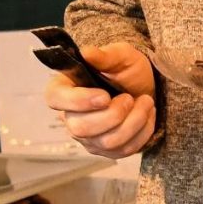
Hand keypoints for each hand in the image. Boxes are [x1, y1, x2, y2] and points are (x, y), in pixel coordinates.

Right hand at [44, 41, 158, 157]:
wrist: (147, 87)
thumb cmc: (127, 70)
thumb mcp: (120, 55)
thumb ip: (104, 55)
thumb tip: (87, 53)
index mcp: (65, 88)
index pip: (55, 99)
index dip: (78, 101)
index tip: (104, 96)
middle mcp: (71, 117)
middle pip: (81, 128)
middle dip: (113, 114)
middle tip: (129, 97)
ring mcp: (88, 138)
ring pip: (106, 142)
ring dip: (134, 121)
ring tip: (145, 102)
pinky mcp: (107, 150)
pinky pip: (124, 149)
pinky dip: (142, 131)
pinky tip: (147, 115)